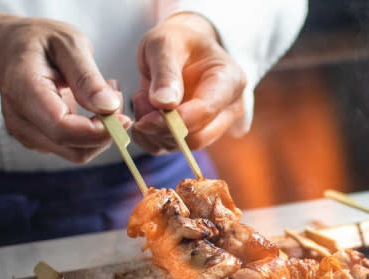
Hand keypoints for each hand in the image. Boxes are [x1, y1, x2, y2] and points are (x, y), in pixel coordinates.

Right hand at [0, 18, 130, 162]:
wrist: (12, 49)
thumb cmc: (41, 42)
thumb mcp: (69, 44)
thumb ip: (87, 77)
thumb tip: (109, 107)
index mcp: (23, 89)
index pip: (62, 128)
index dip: (98, 131)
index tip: (123, 116)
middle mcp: (19, 118)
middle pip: (72, 148)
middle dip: (105, 132)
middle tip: (117, 97)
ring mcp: (25, 133)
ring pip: (76, 153)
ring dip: (100, 133)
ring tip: (104, 96)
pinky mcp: (37, 140)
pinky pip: (73, 148)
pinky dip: (91, 133)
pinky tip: (91, 104)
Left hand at [132, 13, 246, 153]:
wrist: (180, 50)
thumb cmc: (176, 41)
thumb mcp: (165, 43)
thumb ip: (165, 72)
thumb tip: (164, 105)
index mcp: (230, 80)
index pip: (207, 110)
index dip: (175, 119)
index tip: (145, 118)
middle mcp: (228, 108)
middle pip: (198, 136)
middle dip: (161, 127)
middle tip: (138, 101)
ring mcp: (214, 125)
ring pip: (183, 146)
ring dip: (153, 131)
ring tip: (140, 99)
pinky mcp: (195, 135)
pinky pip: (170, 148)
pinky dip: (149, 138)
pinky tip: (142, 114)